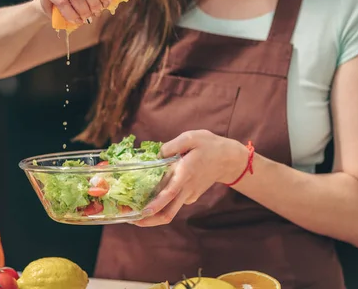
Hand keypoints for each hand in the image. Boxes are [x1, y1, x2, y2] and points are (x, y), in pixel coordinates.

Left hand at [131, 130, 248, 226]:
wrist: (228, 159)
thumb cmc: (209, 145)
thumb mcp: (191, 137)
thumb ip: (172, 145)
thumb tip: (157, 155)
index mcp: (185, 173)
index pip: (170, 193)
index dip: (156, 205)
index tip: (142, 213)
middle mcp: (187, 189)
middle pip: (168, 213)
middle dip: (148, 220)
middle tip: (129, 219)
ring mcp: (189, 195)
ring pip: (169, 210)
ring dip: (151, 213)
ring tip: (131, 208)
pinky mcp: (189, 196)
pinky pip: (173, 202)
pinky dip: (160, 202)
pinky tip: (148, 195)